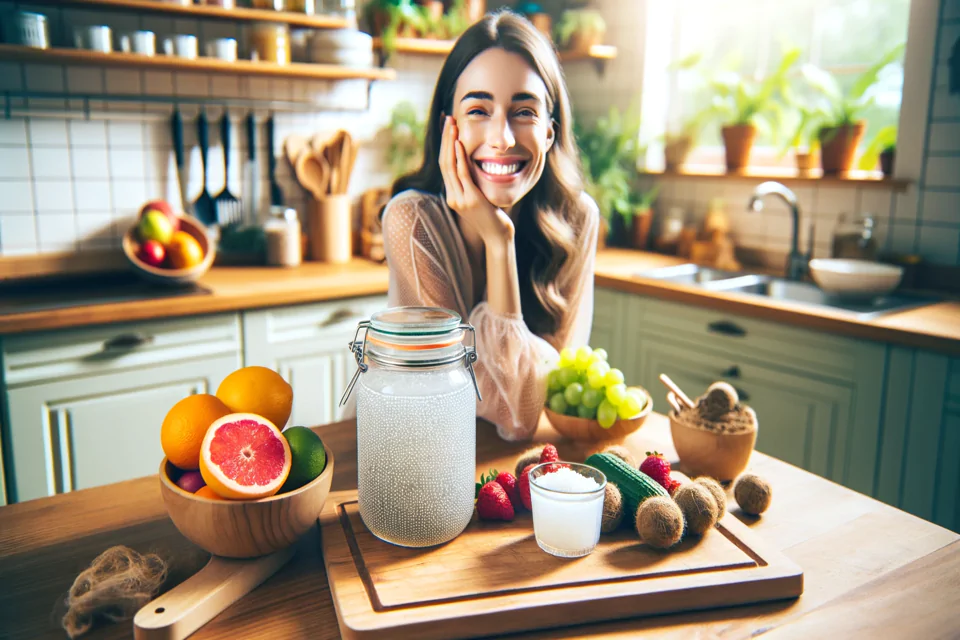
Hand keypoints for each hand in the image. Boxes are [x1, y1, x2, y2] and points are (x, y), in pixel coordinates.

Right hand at [439, 116, 514, 244]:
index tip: (448, 127)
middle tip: (448, 118)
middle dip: (445, 138)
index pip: (444, 165)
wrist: (498, 237)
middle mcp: (452, 197)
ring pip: (450, 166)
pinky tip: (459, 144)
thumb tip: (474, 166)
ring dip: (450, 143)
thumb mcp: (479, 198)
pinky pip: (462, 175)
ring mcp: (460, 199)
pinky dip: (460, 158)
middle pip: (443, 162)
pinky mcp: (471, 200)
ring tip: (452, 125)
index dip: (444, 144)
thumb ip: (473, 184)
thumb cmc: (493, 217)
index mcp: (452, 195)